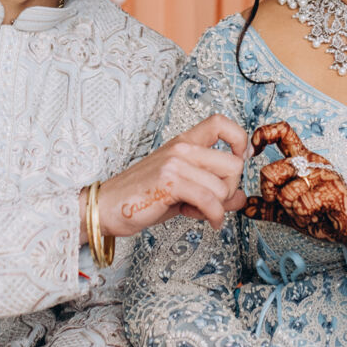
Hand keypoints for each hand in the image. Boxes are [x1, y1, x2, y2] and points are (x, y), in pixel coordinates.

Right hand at [95, 114, 248, 233]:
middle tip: (214, 201)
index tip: (240, 159)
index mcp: (183, 142)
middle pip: (233, 164)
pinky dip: (215, 216)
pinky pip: (210, 200)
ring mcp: (175, 163)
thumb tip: (240, 198)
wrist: (106, 207)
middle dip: (230, 189)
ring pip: (223, 186)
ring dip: (219, 207)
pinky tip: (209, 222)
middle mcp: (181, 147)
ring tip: (201, 212)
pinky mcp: (170, 181)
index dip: (239, 140)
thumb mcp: (183, 190)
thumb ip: (212, 190)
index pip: (221, 123)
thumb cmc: (142, 197)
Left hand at [242, 121, 346, 251]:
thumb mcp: (291, 212)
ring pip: (286, 191)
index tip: (252, 153)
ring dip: (290, 210)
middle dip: (268, 192)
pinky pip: (302, 204)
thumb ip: (268, 207)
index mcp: (302, 159)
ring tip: (306, 212)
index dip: (263, 135)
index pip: (282, 132)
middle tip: (280, 202)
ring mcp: (323, 175)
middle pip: (272, 169)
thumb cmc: (326, 215)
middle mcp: (311, 162)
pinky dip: (303, 216)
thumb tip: (244, 206)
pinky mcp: (333, 191)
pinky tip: (315, 216)